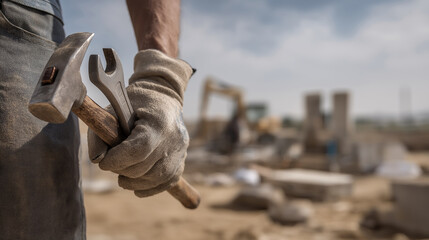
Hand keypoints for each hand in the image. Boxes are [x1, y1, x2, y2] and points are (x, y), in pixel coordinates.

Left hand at [88, 49, 192, 196]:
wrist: (162, 98)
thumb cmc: (133, 104)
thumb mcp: (112, 111)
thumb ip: (99, 134)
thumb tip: (98, 160)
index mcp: (159, 122)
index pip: (139, 150)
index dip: (118, 160)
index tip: (104, 162)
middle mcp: (174, 138)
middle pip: (145, 167)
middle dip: (123, 170)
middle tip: (112, 164)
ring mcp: (180, 150)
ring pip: (156, 178)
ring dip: (134, 181)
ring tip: (122, 175)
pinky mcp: (181, 160)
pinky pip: (166, 182)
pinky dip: (149, 188)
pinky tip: (136, 184)